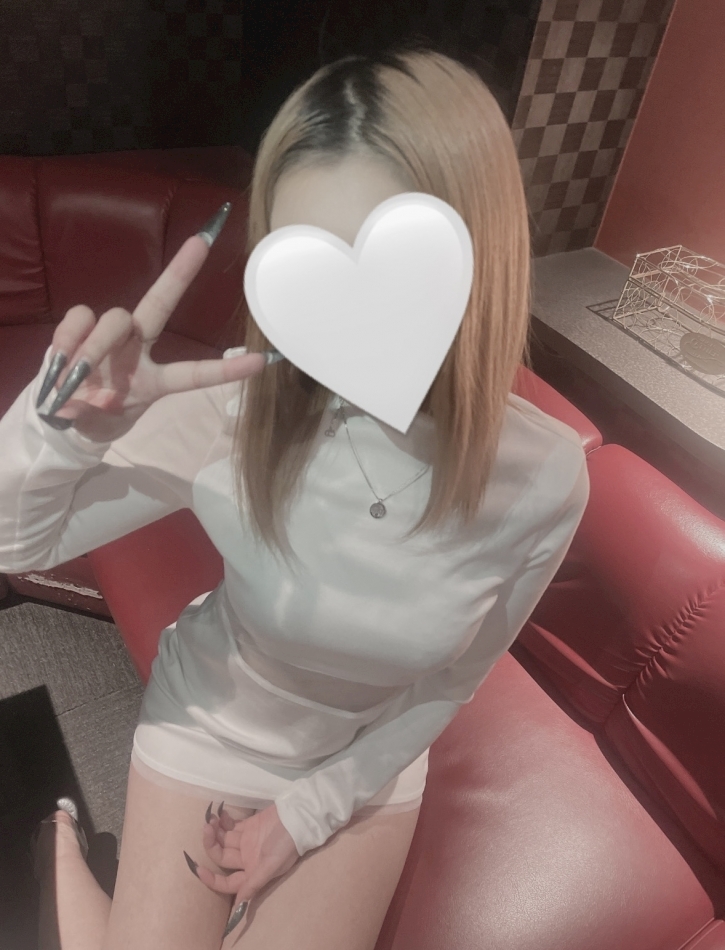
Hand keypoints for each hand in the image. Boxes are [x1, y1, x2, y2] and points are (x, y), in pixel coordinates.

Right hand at [36, 204, 268, 442]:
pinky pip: (79, 318)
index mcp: (155, 381)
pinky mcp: (80, 327)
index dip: (225, 370)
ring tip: (78, 373)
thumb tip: (80, 405)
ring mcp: (111, 336)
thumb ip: (90, 416)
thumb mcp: (97, 425)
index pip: (194, 374)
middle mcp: (138, 348)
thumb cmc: (94, 416)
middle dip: (180, 273)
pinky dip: (68, 338)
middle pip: (160, 306)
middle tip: (201, 242)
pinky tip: (60, 360)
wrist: (59, 410)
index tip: (261, 362)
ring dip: (95, 346)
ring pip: (114, 318)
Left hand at [192, 802, 299, 937]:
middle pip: (222, 857)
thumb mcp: (271, 866)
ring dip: (215, 830)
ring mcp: (248, 841)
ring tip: (212, 819)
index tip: (198, 868)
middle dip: (211, 844)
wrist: (299, 817)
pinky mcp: (250, 825)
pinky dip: (223, 820)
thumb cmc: (285, 844)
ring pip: (224, 839)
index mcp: (252, 872)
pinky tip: (220, 813)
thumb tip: (238, 908)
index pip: (227, 882)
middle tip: (208, 827)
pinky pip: (231, 825)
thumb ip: (253, 884)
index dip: (211, 879)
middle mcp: (247, 859)